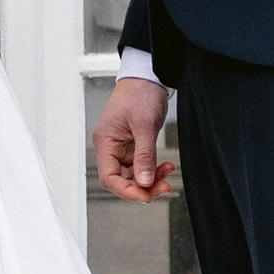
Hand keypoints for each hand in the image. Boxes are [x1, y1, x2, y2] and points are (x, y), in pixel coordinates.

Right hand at [94, 78, 175, 202]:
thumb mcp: (144, 125)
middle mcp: (110, 147)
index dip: (126, 191)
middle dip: (142, 186)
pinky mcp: (133, 145)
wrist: (148, 76)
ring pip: (133, 174)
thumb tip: (144, 182)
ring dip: (150, 178)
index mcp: (105, 142)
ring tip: (168, 175)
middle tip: (163, 187)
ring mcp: (121, 147)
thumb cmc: (140, 93)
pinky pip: (141, 165)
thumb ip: (144, 155)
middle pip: (122, 179)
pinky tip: (166, 166)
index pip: (109, 177)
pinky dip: (153, 168)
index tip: (145, 196)